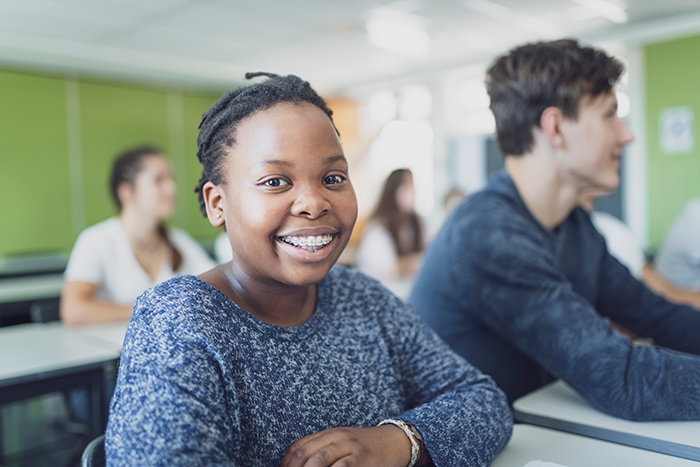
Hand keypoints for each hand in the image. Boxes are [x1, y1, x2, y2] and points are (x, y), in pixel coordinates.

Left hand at [280, 425, 410, 466]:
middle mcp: (336, 437)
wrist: (394, 442)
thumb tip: (299, 466)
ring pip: (319, 460)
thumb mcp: (341, 445)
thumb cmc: (364, 449)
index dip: (285, 465)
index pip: (297, 448)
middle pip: (305, 455)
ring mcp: (349, 446)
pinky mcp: (362, 458)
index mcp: (327, 434)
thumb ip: (322, 453)